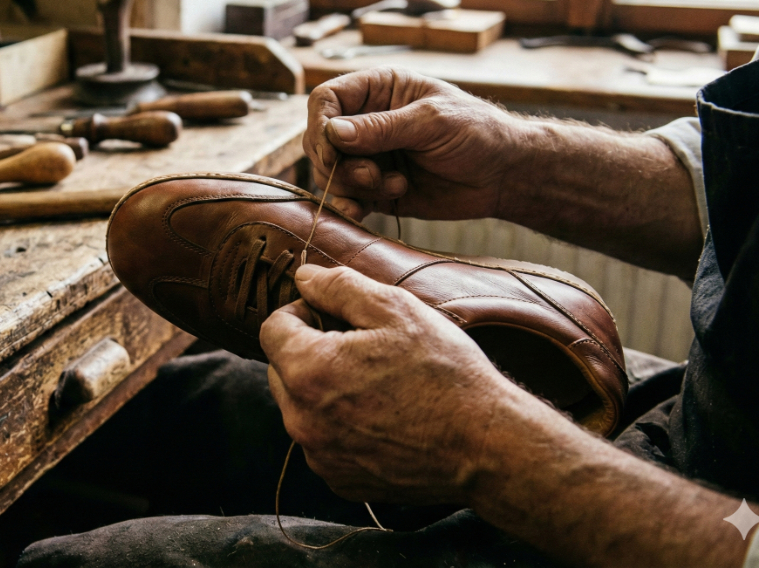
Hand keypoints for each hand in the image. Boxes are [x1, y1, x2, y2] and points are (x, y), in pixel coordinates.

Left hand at [260, 264, 539, 504]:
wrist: (485, 447)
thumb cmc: (444, 373)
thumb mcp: (395, 309)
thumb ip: (338, 286)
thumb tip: (304, 278)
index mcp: (307, 371)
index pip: (272, 328)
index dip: (302, 312)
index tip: (336, 316)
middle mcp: (301, 419)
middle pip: (280, 369)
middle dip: (308, 351)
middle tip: (361, 348)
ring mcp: (319, 455)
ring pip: (300, 407)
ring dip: (322, 389)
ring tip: (376, 384)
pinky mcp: (339, 480)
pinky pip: (322, 441)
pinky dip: (340, 426)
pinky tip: (382, 417)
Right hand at [304, 67, 528, 220]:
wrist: (505, 176)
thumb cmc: (477, 133)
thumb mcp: (431, 121)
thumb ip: (381, 128)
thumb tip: (333, 132)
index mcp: (378, 90)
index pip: (326, 99)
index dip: (321, 126)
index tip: (334, 152)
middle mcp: (367, 122)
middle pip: (320, 141)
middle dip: (339, 163)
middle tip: (372, 175)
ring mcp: (370, 157)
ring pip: (330, 173)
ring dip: (353, 185)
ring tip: (393, 186)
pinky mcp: (375, 190)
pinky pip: (347, 198)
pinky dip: (350, 207)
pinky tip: (363, 212)